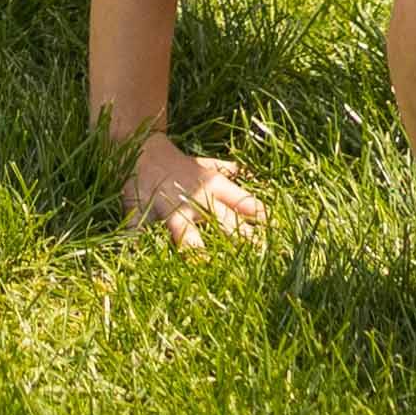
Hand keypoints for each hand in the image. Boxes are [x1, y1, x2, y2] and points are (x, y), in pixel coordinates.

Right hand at [118, 129, 265, 249]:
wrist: (142, 150)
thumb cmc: (181, 165)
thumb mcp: (209, 166)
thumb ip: (233, 175)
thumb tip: (259, 178)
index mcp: (214, 186)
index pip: (244, 203)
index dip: (261, 217)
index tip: (279, 233)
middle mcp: (195, 199)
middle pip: (221, 220)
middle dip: (239, 239)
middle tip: (258, 256)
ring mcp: (168, 208)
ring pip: (183, 229)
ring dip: (193, 247)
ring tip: (202, 264)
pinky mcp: (140, 213)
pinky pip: (137, 231)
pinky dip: (136, 244)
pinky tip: (138, 258)